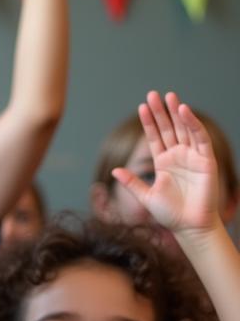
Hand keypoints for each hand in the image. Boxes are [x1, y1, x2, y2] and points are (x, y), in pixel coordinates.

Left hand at [112, 92, 220, 238]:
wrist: (189, 226)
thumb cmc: (169, 214)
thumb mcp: (145, 196)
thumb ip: (132, 182)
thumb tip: (115, 170)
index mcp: (163, 162)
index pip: (155, 137)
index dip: (149, 122)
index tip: (141, 106)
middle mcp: (178, 156)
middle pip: (168, 128)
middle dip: (161, 112)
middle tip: (153, 94)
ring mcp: (192, 156)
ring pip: (183, 129)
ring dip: (176, 112)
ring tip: (169, 96)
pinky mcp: (205, 159)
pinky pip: (199, 138)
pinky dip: (192, 124)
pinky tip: (184, 111)